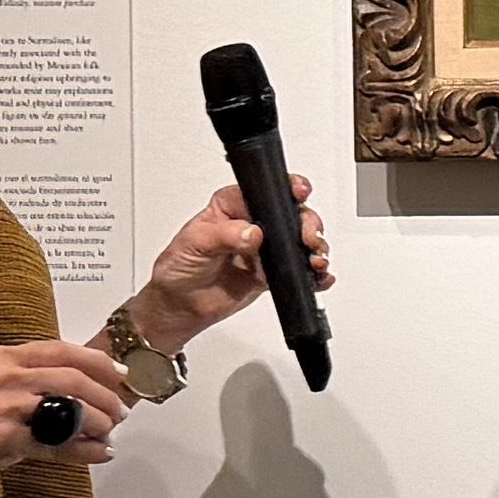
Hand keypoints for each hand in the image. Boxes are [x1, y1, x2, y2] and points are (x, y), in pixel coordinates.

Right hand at [0, 339, 130, 497]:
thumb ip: (10, 379)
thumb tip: (52, 386)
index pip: (58, 349)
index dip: (95, 359)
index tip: (116, 370)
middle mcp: (5, 377)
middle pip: (73, 377)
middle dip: (106, 393)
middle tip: (121, 407)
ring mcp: (8, 410)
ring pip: (72, 409)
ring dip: (99, 421)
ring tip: (109, 430)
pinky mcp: (9, 443)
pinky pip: (58, 446)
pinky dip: (84, 451)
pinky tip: (98, 453)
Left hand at [120, 172, 327, 364]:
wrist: (178, 307)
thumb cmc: (178, 269)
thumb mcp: (194, 244)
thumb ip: (224, 235)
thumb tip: (252, 231)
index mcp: (231, 206)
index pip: (263, 191)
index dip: (286, 189)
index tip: (299, 193)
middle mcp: (251, 223)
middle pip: (290, 214)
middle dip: (307, 223)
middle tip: (308, 238)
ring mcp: (264, 249)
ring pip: (299, 240)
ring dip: (314, 247)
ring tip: (316, 260)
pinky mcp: (271, 273)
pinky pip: (298, 269)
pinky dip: (314, 273)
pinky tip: (320, 276)